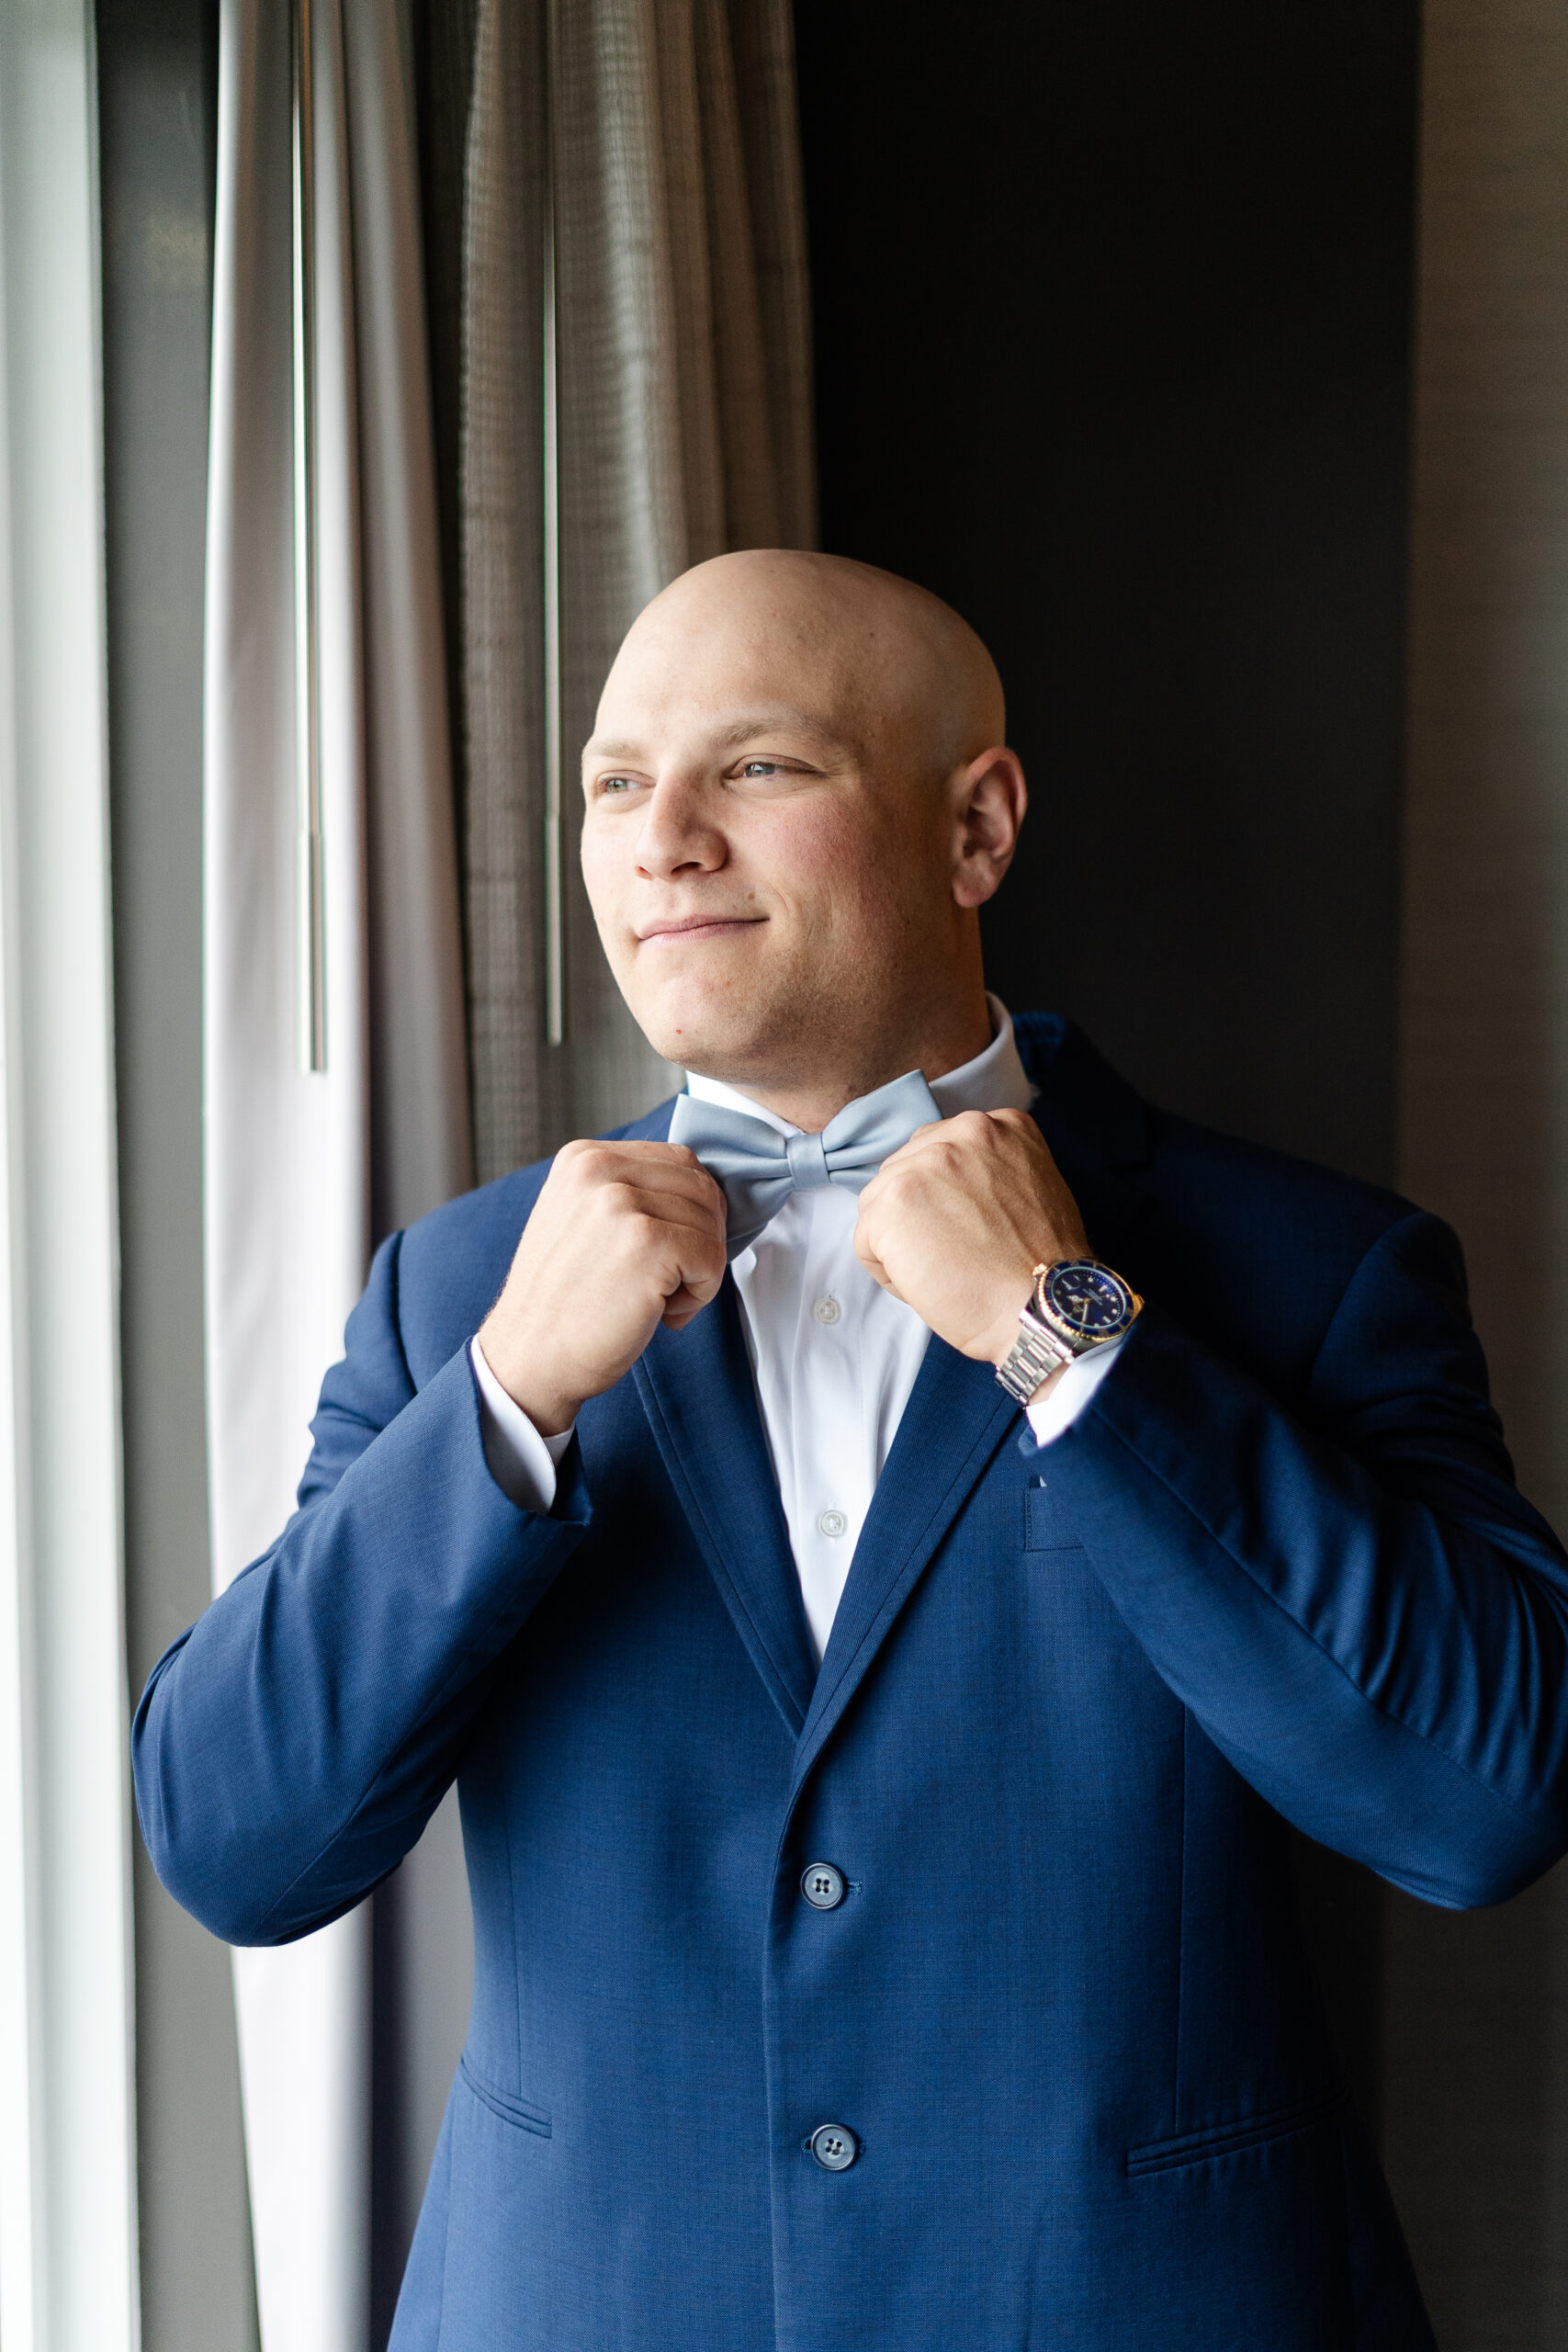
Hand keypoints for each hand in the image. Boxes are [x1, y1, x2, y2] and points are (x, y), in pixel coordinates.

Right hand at [477, 1140, 727, 1433]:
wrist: (529, 1357)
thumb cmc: (561, 1303)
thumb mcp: (580, 1220)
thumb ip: (628, 1195)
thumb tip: (699, 1195)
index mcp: (584, 1158)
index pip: (679, 1161)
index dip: (693, 1211)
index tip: (674, 1249)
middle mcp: (600, 1169)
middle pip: (702, 1188)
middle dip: (702, 1240)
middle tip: (671, 1281)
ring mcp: (622, 1203)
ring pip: (711, 1224)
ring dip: (700, 1270)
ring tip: (657, 1298)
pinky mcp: (647, 1241)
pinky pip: (712, 1258)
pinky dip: (701, 1293)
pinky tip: (661, 1311)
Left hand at [853, 1110, 1091, 1379]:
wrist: (1043, 1308)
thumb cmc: (1043, 1270)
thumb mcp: (1034, 1188)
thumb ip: (991, 1171)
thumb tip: (947, 1188)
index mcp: (1002, 1125)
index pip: (941, 1150)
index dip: (946, 1198)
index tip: (968, 1228)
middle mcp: (963, 1131)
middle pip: (905, 1169)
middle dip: (918, 1215)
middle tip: (955, 1254)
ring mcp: (923, 1163)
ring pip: (881, 1204)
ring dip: (903, 1243)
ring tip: (946, 1271)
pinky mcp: (892, 1203)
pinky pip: (866, 1242)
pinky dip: (889, 1273)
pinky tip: (929, 1286)